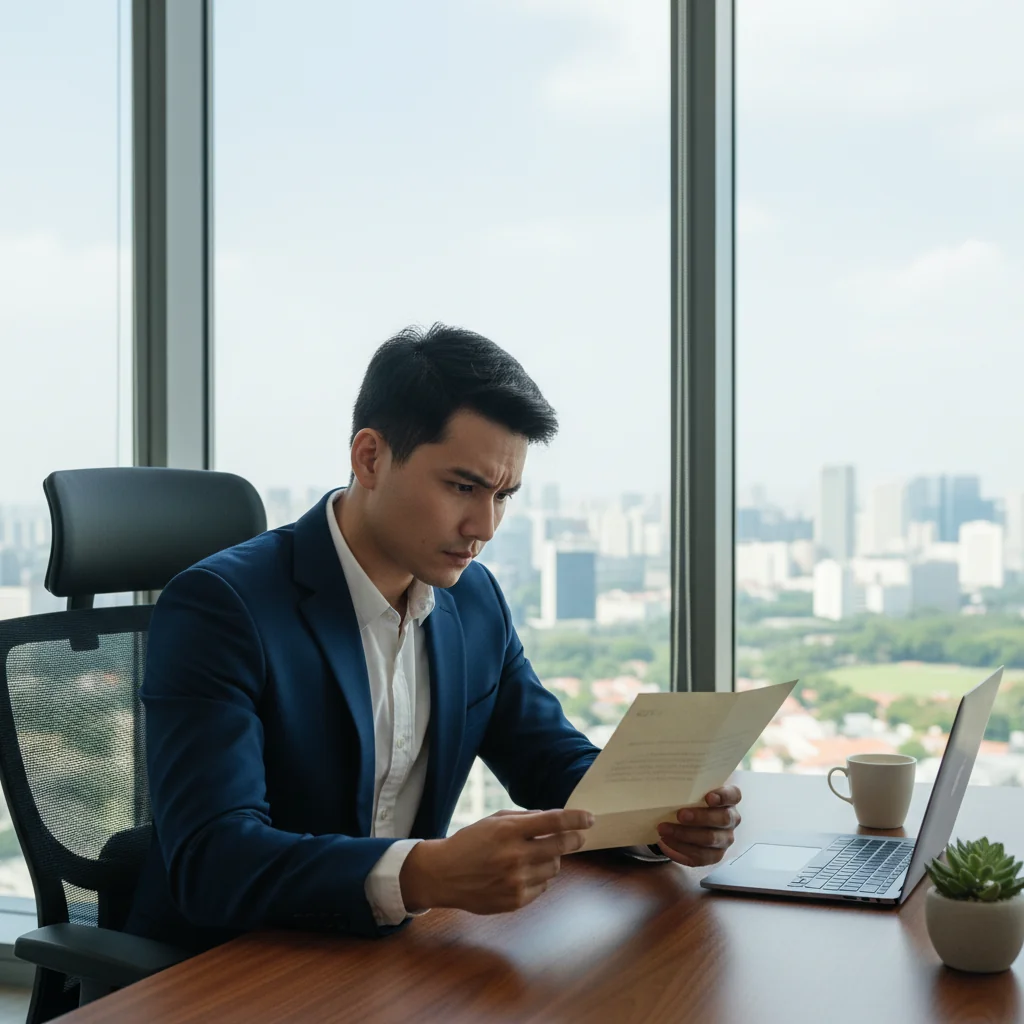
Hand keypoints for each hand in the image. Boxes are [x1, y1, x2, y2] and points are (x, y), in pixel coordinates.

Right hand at [399, 808, 593, 914]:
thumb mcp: (494, 821)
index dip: (576, 819)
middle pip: (560, 846)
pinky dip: (540, 878)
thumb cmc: (470, 842)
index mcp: (509, 831)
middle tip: (579, 836)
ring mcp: (516, 880)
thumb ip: (525, 818)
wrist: (444, 874)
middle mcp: (515, 856)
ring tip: (536, 856)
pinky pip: (543, 887)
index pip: (553, 822)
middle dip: (574, 839)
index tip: (589, 818)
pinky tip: (524, 873)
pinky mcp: (515, 900)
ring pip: (554, 868)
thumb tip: (555, 819)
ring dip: (552, 859)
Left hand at [656, 785, 741, 866]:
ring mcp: (724, 839)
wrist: (686, 820)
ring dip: (685, 835)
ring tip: (664, 830)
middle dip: (700, 817)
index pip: (733, 795)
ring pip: (710, 839)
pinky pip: (700, 856)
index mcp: (729, 800)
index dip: (723, 796)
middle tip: (680, 815)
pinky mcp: (714, 855)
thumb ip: (687, 787)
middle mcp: (731, 819)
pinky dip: (680, 849)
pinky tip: (665, 842)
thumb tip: (669, 782)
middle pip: (722, 819)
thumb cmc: (690, 801)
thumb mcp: (691, 791)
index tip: (708, 797)